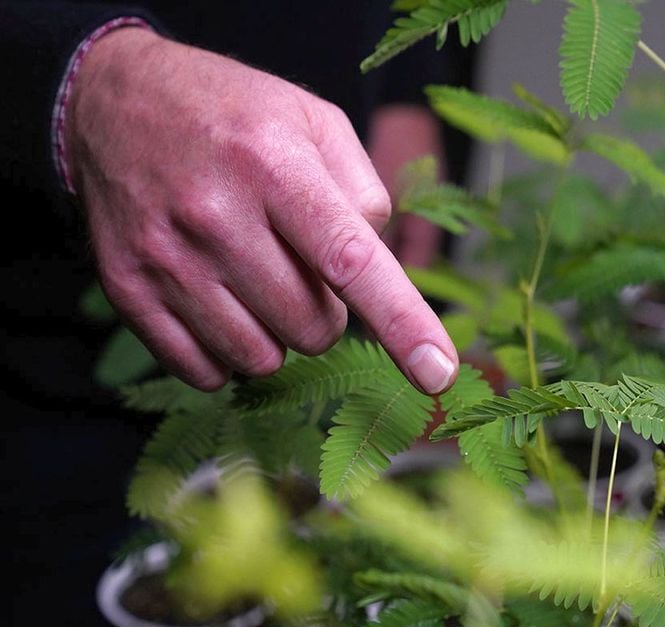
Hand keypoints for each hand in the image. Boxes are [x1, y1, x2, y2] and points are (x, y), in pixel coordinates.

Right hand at [66, 28, 457, 393]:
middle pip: (313, 328)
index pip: (351, 262)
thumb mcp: (314, 122)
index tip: (437, 371)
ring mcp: (166, 258)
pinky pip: (205, 372)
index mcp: (275, 167)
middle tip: (298, 266)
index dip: (402, 323)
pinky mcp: (128, 291)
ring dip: (276, 335)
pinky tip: (219, 304)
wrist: (114, 103)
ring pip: (261, 358)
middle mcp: (216, 216)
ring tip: (256, 280)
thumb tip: (381, 274)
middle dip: (325, 313)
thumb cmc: (235, 117)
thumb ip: (364, 194)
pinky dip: (226, 354)